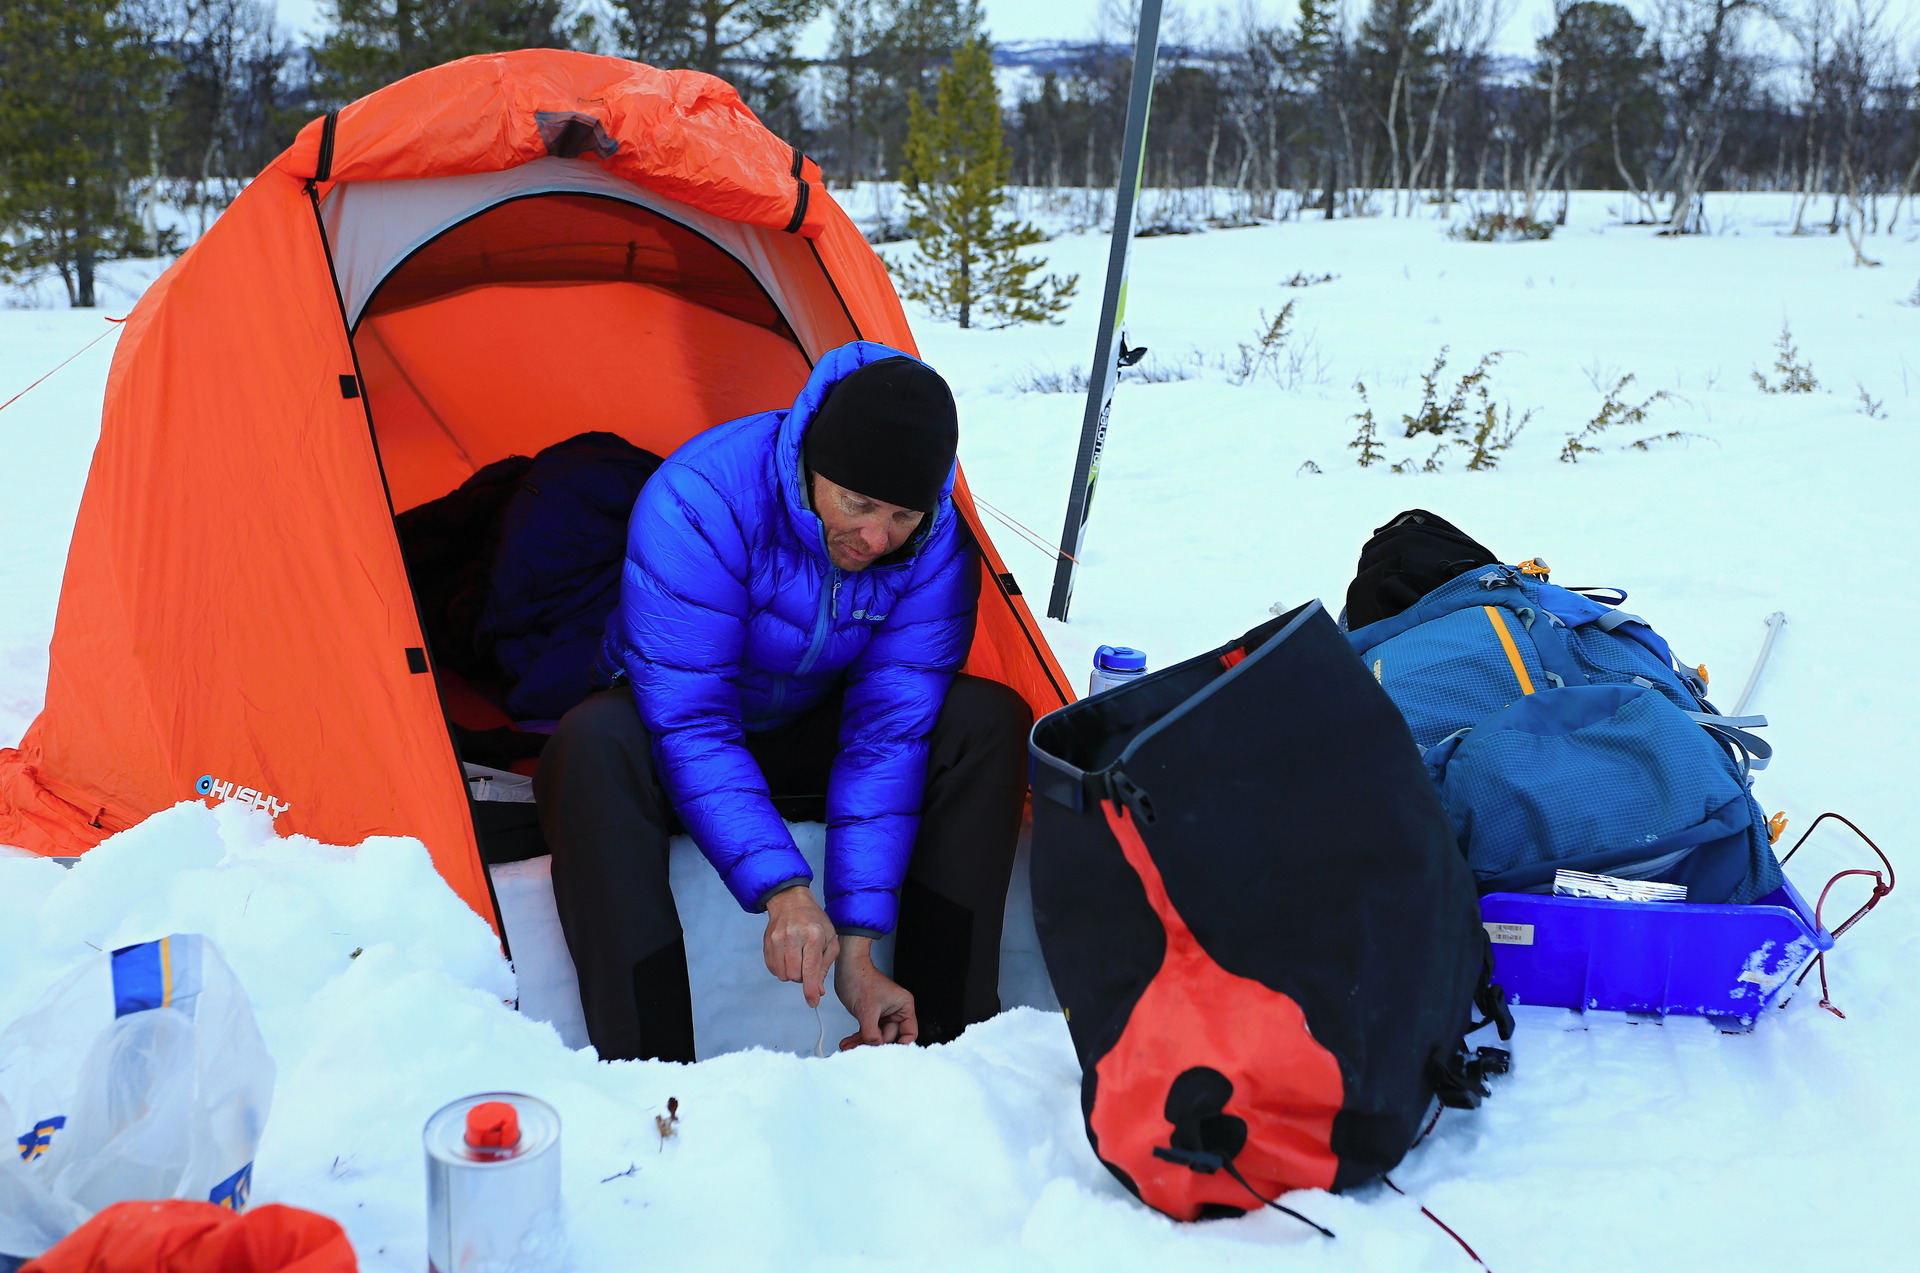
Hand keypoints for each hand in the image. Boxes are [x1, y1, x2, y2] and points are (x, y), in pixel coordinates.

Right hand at [763, 885, 838, 1007]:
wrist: (791, 902)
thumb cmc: (815, 921)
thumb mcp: (829, 940)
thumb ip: (825, 967)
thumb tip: (818, 991)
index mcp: (813, 936)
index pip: (810, 970)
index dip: (811, 990)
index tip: (813, 1002)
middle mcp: (793, 937)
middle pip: (795, 976)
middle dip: (802, 977)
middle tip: (807, 964)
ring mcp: (777, 940)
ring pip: (783, 975)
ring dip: (791, 974)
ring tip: (798, 959)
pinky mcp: (767, 943)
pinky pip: (773, 969)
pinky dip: (781, 969)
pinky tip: (788, 957)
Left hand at [835, 937, 917, 1048]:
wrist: (846, 968)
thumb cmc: (861, 978)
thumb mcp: (867, 1009)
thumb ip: (871, 1032)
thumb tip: (874, 1046)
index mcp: (903, 1006)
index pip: (909, 1032)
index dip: (901, 1044)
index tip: (888, 1053)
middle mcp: (896, 1011)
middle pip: (889, 1036)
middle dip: (873, 1044)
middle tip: (860, 1050)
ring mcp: (883, 1014)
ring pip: (876, 1036)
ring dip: (862, 1042)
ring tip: (849, 1048)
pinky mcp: (871, 1015)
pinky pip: (868, 1031)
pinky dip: (858, 1037)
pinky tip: (848, 1042)